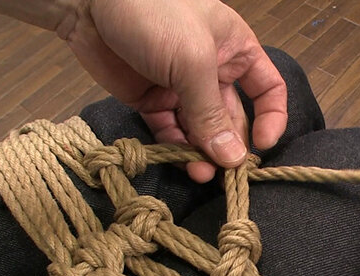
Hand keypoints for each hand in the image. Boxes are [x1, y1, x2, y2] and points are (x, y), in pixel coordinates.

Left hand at [60, 0, 287, 181]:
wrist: (88, 3)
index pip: (267, 89)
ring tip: (201, 173)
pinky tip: (181, 162)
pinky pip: (171, 132)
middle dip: (231, 145)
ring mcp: (181, 88)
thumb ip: (212, 113)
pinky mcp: (151, 101)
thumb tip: (233, 159)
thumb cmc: (153, 13)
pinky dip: (176, 149)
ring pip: (201, 130)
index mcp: (235, 49)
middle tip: (227, 172)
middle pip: (233, 118)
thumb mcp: (193, 61)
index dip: (271, 117)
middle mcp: (212, 71)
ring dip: (203, 154)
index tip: (264, 144)